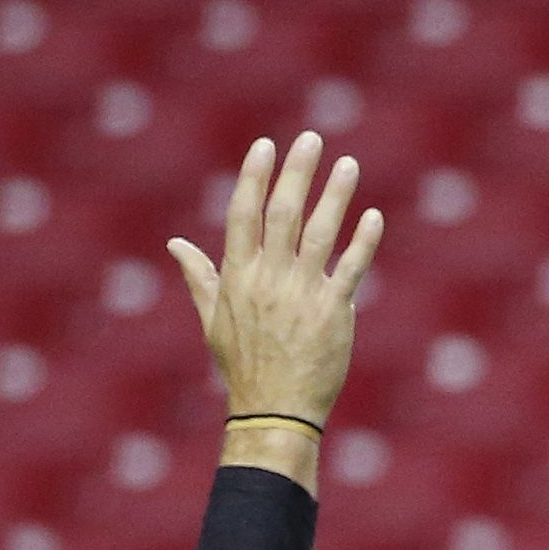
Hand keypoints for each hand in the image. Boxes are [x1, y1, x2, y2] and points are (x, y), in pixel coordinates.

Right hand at [166, 132, 381, 425]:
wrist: (273, 411)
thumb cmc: (243, 365)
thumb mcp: (212, 320)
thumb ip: (199, 277)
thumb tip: (174, 245)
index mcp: (238, 277)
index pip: (244, 215)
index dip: (254, 177)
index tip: (266, 146)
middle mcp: (269, 280)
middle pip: (284, 213)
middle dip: (297, 172)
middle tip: (311, 138)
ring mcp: (302, 295)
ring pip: (321, 234)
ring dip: (335, 196)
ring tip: (348, 165)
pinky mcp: (333, 313)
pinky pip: (351, 269)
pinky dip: (363, 241)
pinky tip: (374, 215)